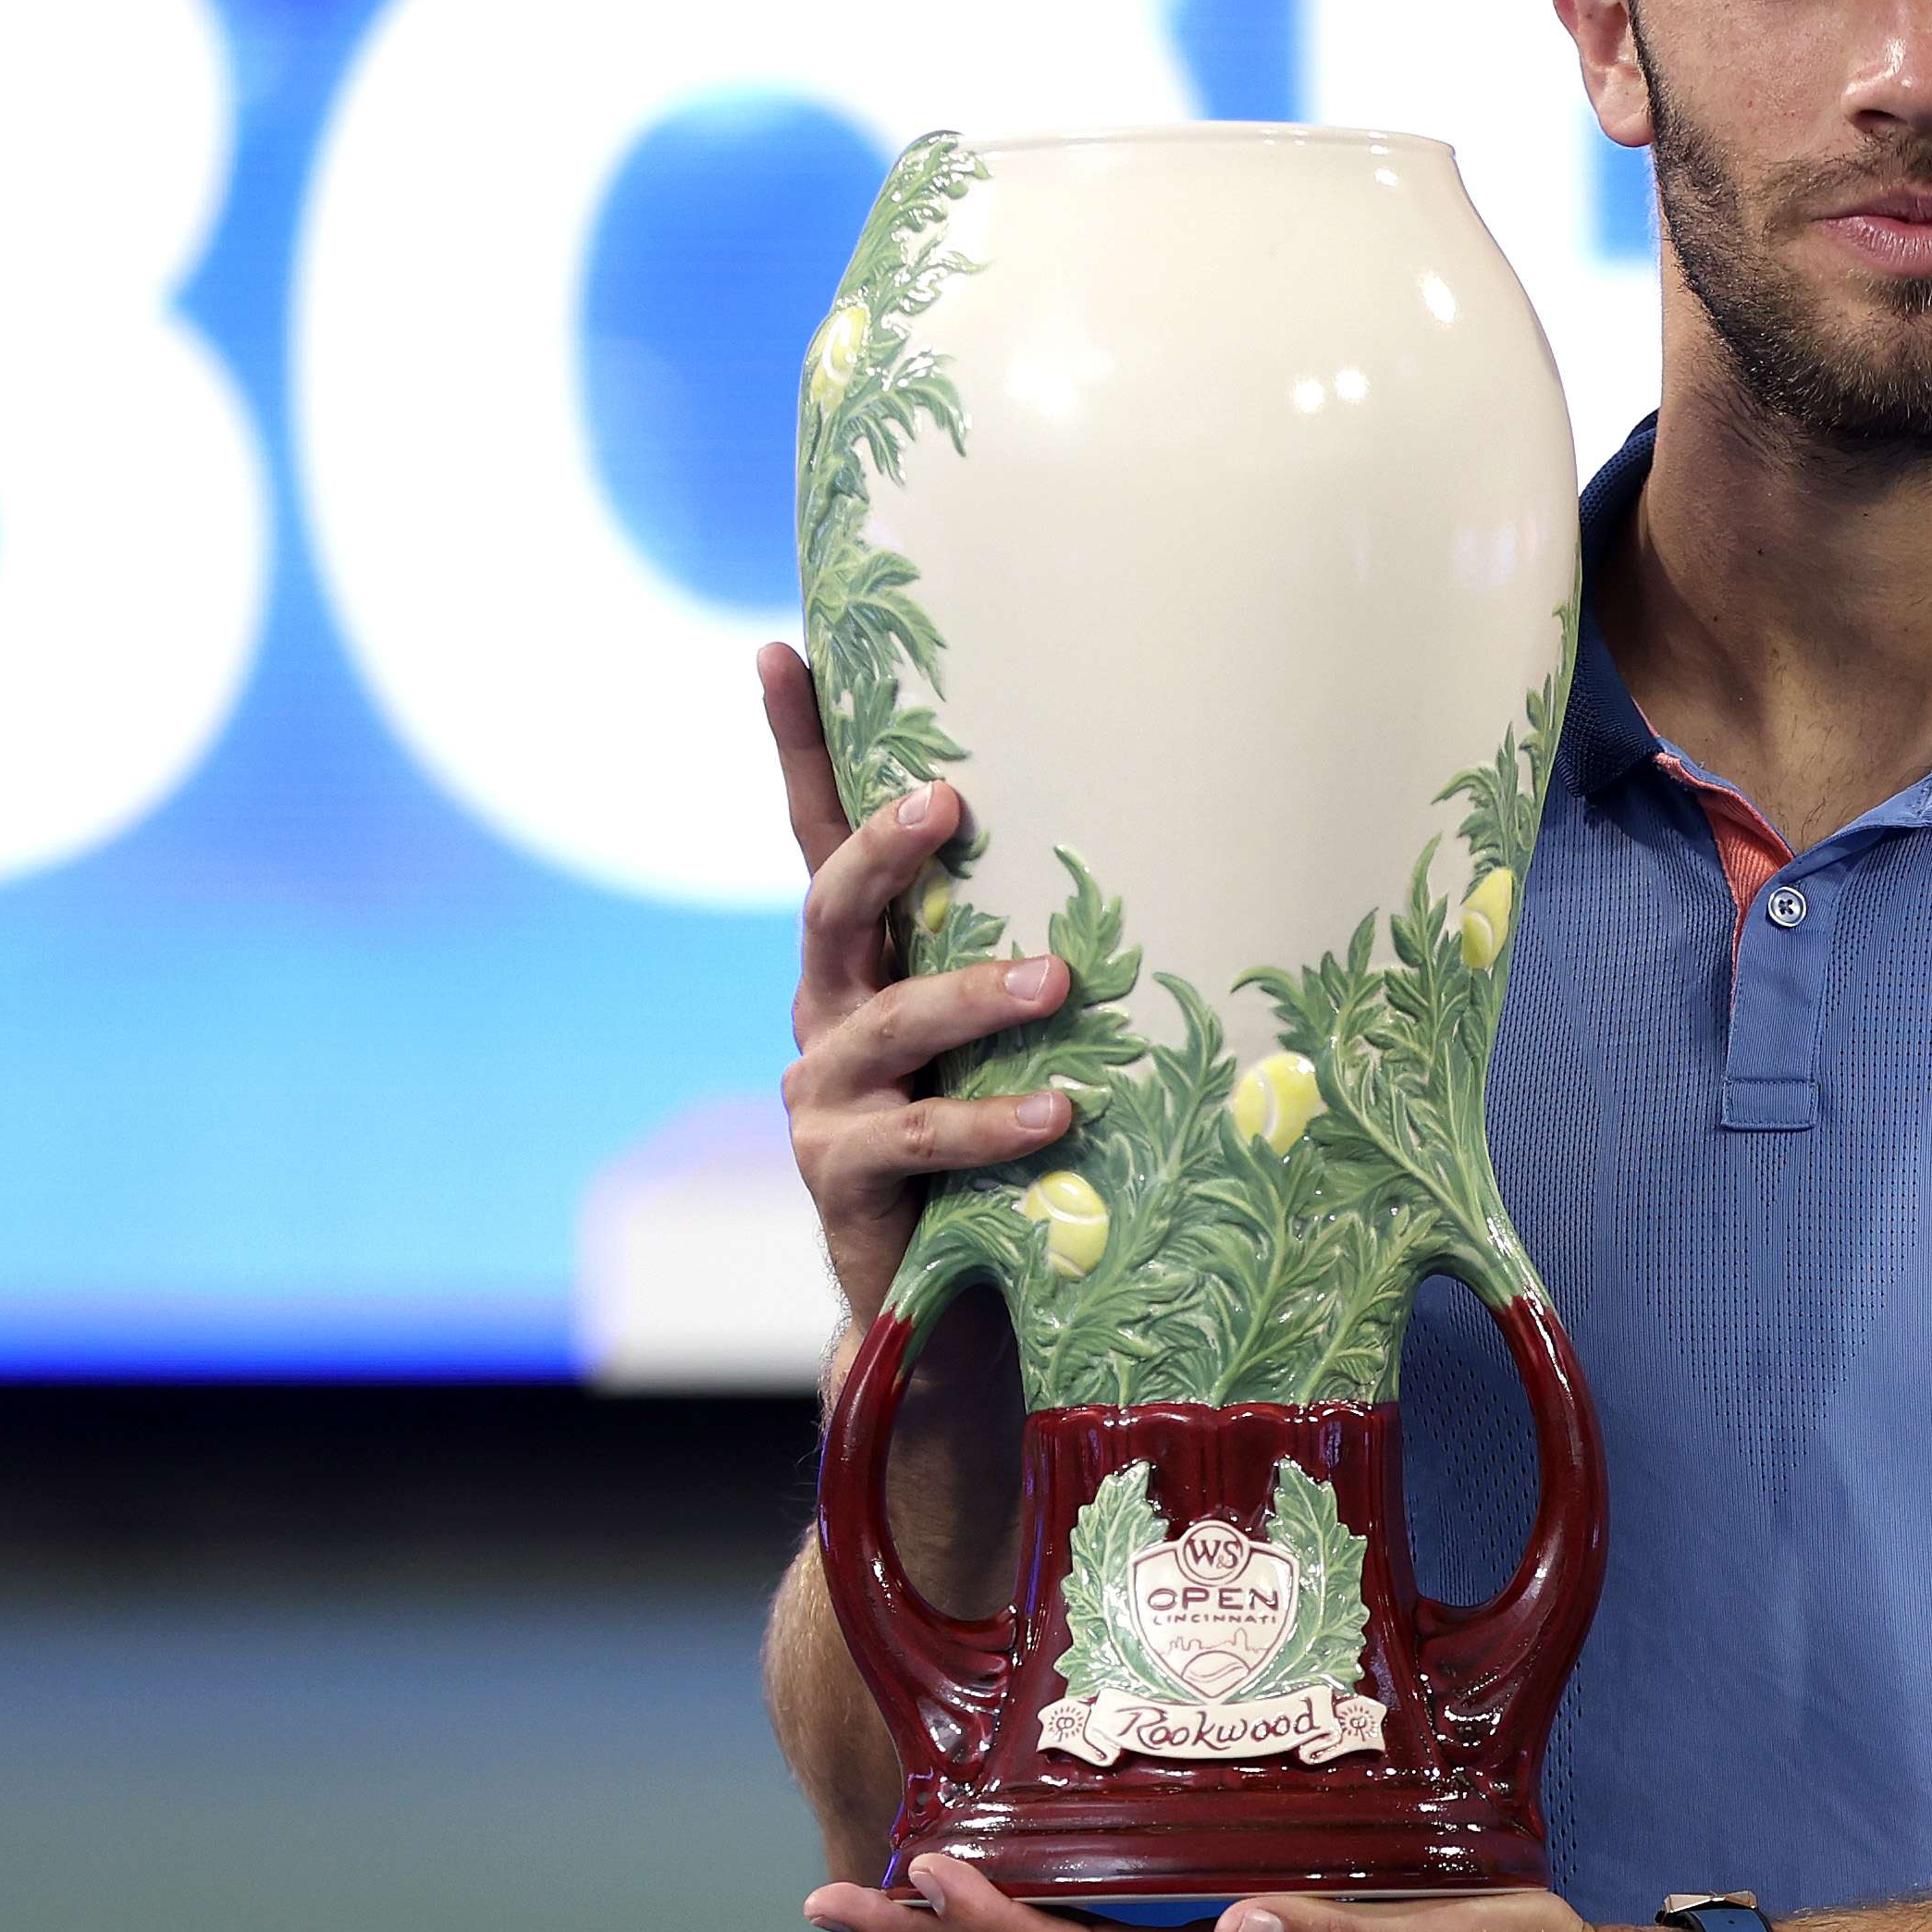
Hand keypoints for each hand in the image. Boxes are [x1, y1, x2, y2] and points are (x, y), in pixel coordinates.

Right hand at [764, 641, 1076, 1323]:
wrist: (933, 1282)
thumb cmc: (983, 1130)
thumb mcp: (989, 1027)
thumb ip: (1016, 945)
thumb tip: (1153, 848)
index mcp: (857, 961)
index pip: (816, 835)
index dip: (795, 747)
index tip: (777, 649)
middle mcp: (825, 1010)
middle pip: (830, 905)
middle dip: (882, 850)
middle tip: (945, 802)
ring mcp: (825, 1092)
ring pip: (892, 1023)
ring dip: (973, 994)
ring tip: (1057, 979)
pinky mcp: (845, 1171)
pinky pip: (924, 1135)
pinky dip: (994, 1120)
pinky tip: (1060, 1108)